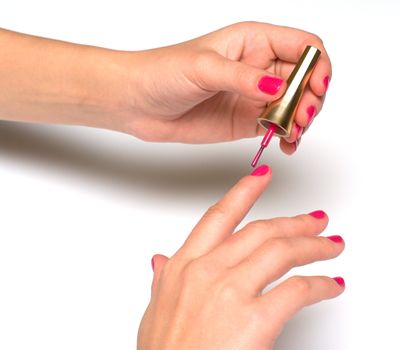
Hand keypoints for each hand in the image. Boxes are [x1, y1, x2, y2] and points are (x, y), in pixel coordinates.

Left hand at [120, 22, 330, 152]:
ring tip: (292, 134)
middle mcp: (259, 67)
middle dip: (311, 98)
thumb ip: (243, 78)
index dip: (317, 65)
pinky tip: (287, 144)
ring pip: (296, 105)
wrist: (140, 103)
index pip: (303, 46)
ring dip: (302, 120)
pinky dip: (289, 136)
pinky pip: (279, 126)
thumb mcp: (203, 68)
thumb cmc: (163, 72)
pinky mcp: (247, 119)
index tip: (316, 87)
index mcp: (253, 41)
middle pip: (305, 78)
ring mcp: (254, 95)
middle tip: (300, 118)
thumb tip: (279, 87)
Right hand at [137, 164, 344, 349]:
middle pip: (260, 231)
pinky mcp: (255, 319)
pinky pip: (297, 290)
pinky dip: (320, 285)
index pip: (219, 217)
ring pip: (281, 251)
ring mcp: (231, 291)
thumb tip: (160, 260)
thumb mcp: (155, 312)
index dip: (244, 193)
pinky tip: (330, 285)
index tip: (262, 177)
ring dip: (313, 245)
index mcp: (184, 266)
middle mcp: (208, 271)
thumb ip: (162, 281)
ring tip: (330, 244)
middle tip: (314, 220)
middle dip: (294, 223)